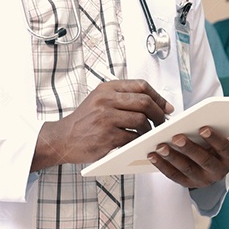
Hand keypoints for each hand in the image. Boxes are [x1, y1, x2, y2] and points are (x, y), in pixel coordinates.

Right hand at [30, 80, 171, 171]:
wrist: (62, 138)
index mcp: (107, 89)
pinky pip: (132, 137)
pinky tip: (137, 142)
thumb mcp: (99, 100)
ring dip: (149, 129)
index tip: (167, 106)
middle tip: (163, 121)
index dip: (158, 97)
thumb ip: (123, 98)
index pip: (141, 86)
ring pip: (141, 120)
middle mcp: (106, 101)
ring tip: (147, 133)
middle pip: (144, 102)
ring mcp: (106, 119)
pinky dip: (138, 140)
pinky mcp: (107, 137)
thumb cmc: (84, 121)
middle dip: (159, 113)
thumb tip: (155, 103)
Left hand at [146, 125, 228, 188]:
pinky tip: (152, 155)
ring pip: (186, 170)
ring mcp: (202, 180)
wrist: (214, 164)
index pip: (223, 148)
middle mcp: (218, 172)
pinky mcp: (187, 184)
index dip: (214, 139)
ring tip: (159, 145)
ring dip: (171, 158)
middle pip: (203, 160)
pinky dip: (162, 166)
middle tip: (176, 136)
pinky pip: (173, 176)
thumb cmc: (221, 143)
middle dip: (189, 148)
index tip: (203, 127)